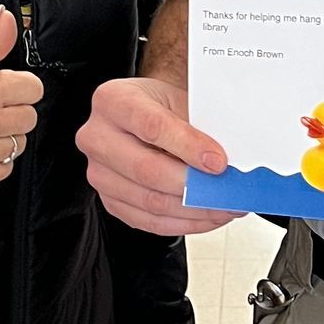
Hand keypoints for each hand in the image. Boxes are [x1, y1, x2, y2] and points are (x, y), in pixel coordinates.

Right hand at [77, 75, 235, 236]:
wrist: (143, 115)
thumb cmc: (160, 106)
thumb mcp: (179, 101)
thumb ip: (199, 127)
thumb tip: (226, 162)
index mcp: (113, 101)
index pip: (152, 126)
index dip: (189, 147)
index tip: (219, 162)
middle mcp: (97, 137)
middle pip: (147, 170)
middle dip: (193, 186)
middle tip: (226, 191)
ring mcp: (99, 173)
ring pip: (150, 201)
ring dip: (195, 209)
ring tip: (225, 205)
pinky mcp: (110, 201)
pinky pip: (150, 221)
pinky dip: (185, 222)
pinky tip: (207, 215)